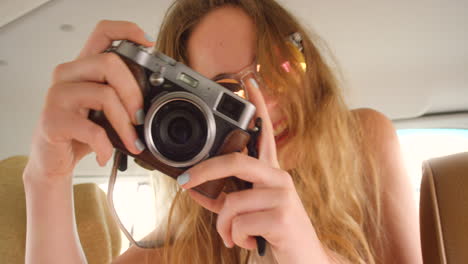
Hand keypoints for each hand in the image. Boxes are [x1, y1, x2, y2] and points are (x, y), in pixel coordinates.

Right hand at [24, 20, 153, 182]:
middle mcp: (68, 75)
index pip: (103, 33)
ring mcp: (58, 96)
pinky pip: (91, 129)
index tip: (149, 43)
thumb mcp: (106, 111)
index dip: (127, 30)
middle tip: (141, 116)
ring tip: (131, 142)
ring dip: (125, 125)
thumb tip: (160, 99)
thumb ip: (124, 97)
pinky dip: (105, 145)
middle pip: (109, 63)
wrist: (54, 159)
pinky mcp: (52, 120)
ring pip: (104, 95)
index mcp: (84, 68)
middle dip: (134, 92)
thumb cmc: (82, 132)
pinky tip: (105, 154)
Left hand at [178, 78, 330, 262]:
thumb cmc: (275, 233)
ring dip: (223, 227)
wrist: (306, 261)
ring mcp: (283, 196)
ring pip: (231, 203)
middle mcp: (280, 179)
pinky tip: (248, 244)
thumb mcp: (248, 213)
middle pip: (236, 161)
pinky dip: (235, 238)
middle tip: (187, 182)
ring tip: (232, 237)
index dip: (259, 105)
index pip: (266, 132)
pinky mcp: (282, 217)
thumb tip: (195, 190)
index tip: (249, 82)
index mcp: (272, 174)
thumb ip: (225, 199)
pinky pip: (239, 224)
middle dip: (206, 172)